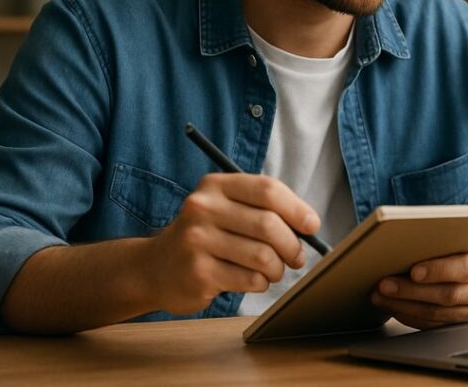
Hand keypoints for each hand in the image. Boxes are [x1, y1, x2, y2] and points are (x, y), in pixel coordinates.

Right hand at [142, 173, 320, 314]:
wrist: (156, 267)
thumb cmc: (205, 236)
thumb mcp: (225, 208)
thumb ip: (263, 209)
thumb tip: (309, 224)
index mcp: (215, 186)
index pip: (267, 190)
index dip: (297, 209)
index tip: (312, 225)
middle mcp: (203, 208)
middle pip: (268, 224)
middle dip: (292, 245)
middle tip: (297, 257)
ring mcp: (197, 240)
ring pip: (262, 256)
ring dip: (277, 268)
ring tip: (273, 270)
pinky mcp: (198, 272)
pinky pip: (249, 279)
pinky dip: (260, 282)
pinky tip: (253, 280)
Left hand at [370, 244, 467, 328]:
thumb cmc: (461, 250)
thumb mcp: (458, 239)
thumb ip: (440, 239)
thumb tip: (402, 241)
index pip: (465, 268)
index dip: (439, 270)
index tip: (413, 271)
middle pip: (448, 295)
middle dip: (411, 290)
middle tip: (384, 284)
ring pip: (436, 314)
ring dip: (403, 305)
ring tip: (380, 296)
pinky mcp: (460, 325)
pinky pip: (431, 325)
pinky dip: (408, 316)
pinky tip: (390, 306)